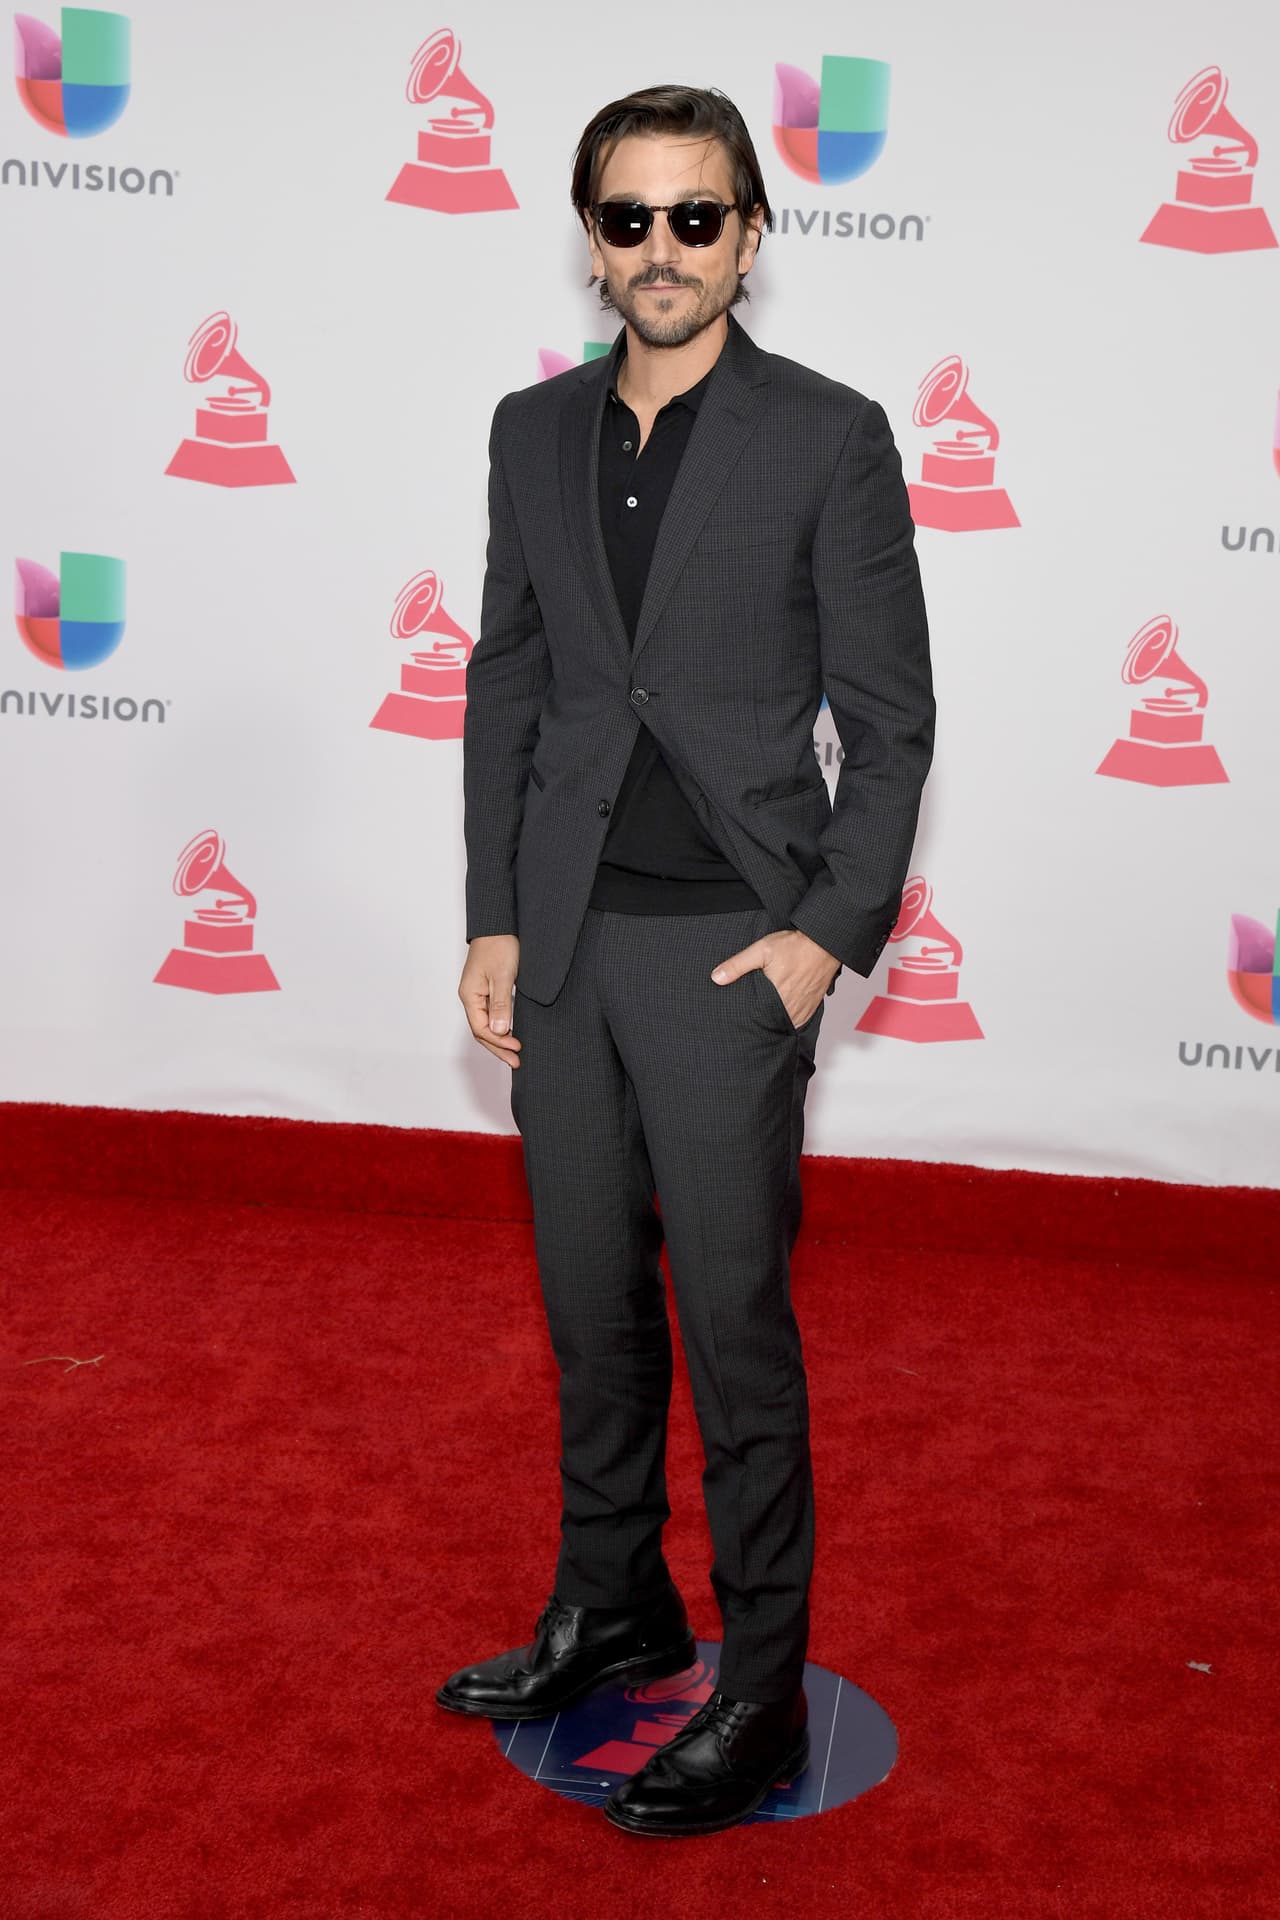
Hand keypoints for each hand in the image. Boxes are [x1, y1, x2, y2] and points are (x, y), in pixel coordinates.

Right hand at [459, 934, 521, 1068]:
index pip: (481, 1029)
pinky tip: (512, 1032)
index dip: (499, 1042)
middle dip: (499, 1047)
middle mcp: (470, 997)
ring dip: (500, 1039)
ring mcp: (477, 993)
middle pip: (482, 1030)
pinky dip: (501, 1026)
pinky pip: (491, 1014)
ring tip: (515, 1053)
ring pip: (486, 1024)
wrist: (499, 924)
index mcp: (470, 995)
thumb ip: (500, 1004)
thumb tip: (500, 1031)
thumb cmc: (499, 945)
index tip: (517, 1049)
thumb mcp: (502, 976)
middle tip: (517, 1061)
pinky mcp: (487, 989)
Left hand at [711, 928, 839, 1028]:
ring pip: (785, 1024)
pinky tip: (781, 1012)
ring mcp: (803, 1008)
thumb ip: (738, 965)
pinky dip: (789, 1018)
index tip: (742, 1018)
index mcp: (776, 998)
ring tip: (765, 1015)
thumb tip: (717, 978)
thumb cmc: (795, 946)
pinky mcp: (812, 1006)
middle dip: (761, 1021)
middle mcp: (791, 1007)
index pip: (757, 1020)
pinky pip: (798, 1020)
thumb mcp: (761, 950)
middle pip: (771, 1023)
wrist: (824, 943)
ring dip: (776, 1021)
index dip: (749, 1020)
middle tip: (753, 1016)